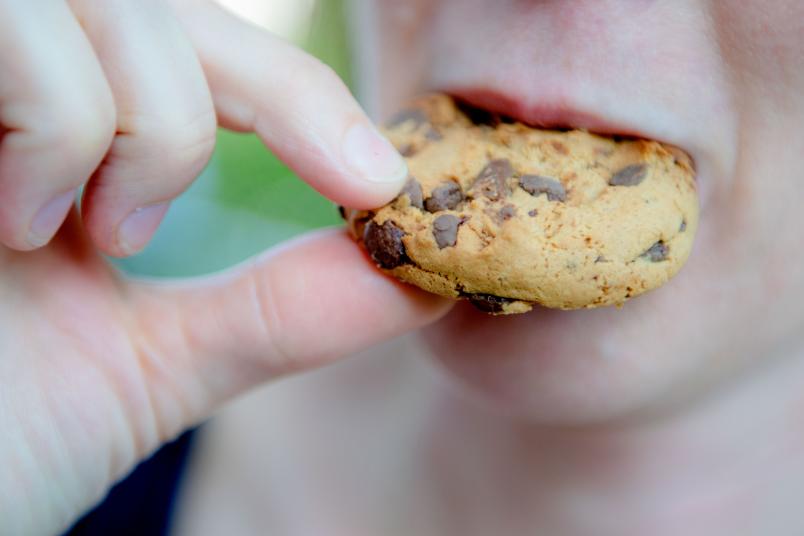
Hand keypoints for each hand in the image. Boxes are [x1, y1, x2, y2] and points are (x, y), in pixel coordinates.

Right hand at [0, 0, 450, 532]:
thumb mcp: (155, 365)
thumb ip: (280, 312)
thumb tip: (416, 276)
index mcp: (61, 137)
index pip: (204, 49)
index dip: (303, 98)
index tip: (378, 184)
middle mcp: (2, 86)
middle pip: (155, 2)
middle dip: (208, 105)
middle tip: (146, 229)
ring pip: (100, 1)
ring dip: (129, 123)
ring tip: (64, 233)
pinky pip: (18, 30)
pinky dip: (53, 119)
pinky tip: (6, 225)